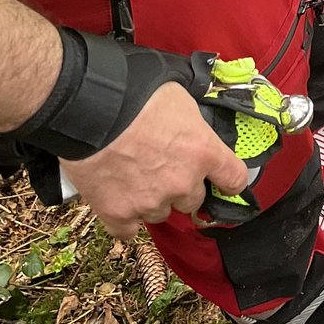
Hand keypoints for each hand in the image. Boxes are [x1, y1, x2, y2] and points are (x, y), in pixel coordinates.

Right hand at [60, 82, 249, 241]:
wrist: (89, 108)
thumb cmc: (133, 93)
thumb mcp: (179, 97)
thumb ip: (192, 123)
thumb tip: (193, 128)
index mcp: (203, 151)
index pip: (234, 179)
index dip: (228, 180)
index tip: (222, 181)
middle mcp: (182, 182)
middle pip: (193, 200)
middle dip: (181, 186)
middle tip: (160, 166)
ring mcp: (151, 202)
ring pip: (160, 213)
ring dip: (152, 199)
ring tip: (132, 176)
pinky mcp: (118, 214)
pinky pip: (128, 230)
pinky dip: (124, 218)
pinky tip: (118, 201)